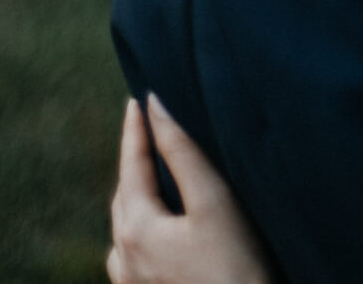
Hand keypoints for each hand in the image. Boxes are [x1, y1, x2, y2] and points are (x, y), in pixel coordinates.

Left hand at [107, 96, 273, 283]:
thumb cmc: (238, 268)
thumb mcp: (215, 204)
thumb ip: (184, 153)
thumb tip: (156, 104)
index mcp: (135, 229)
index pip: (132, 164)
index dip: (137, 128)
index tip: (138, 96)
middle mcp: (124, 259)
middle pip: (125, 197)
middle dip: (134, 161)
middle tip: (144, 130)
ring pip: (127, 229)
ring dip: (136, 197)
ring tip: (150, 177)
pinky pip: (135, 255)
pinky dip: (144, 228)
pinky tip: (160, 234)